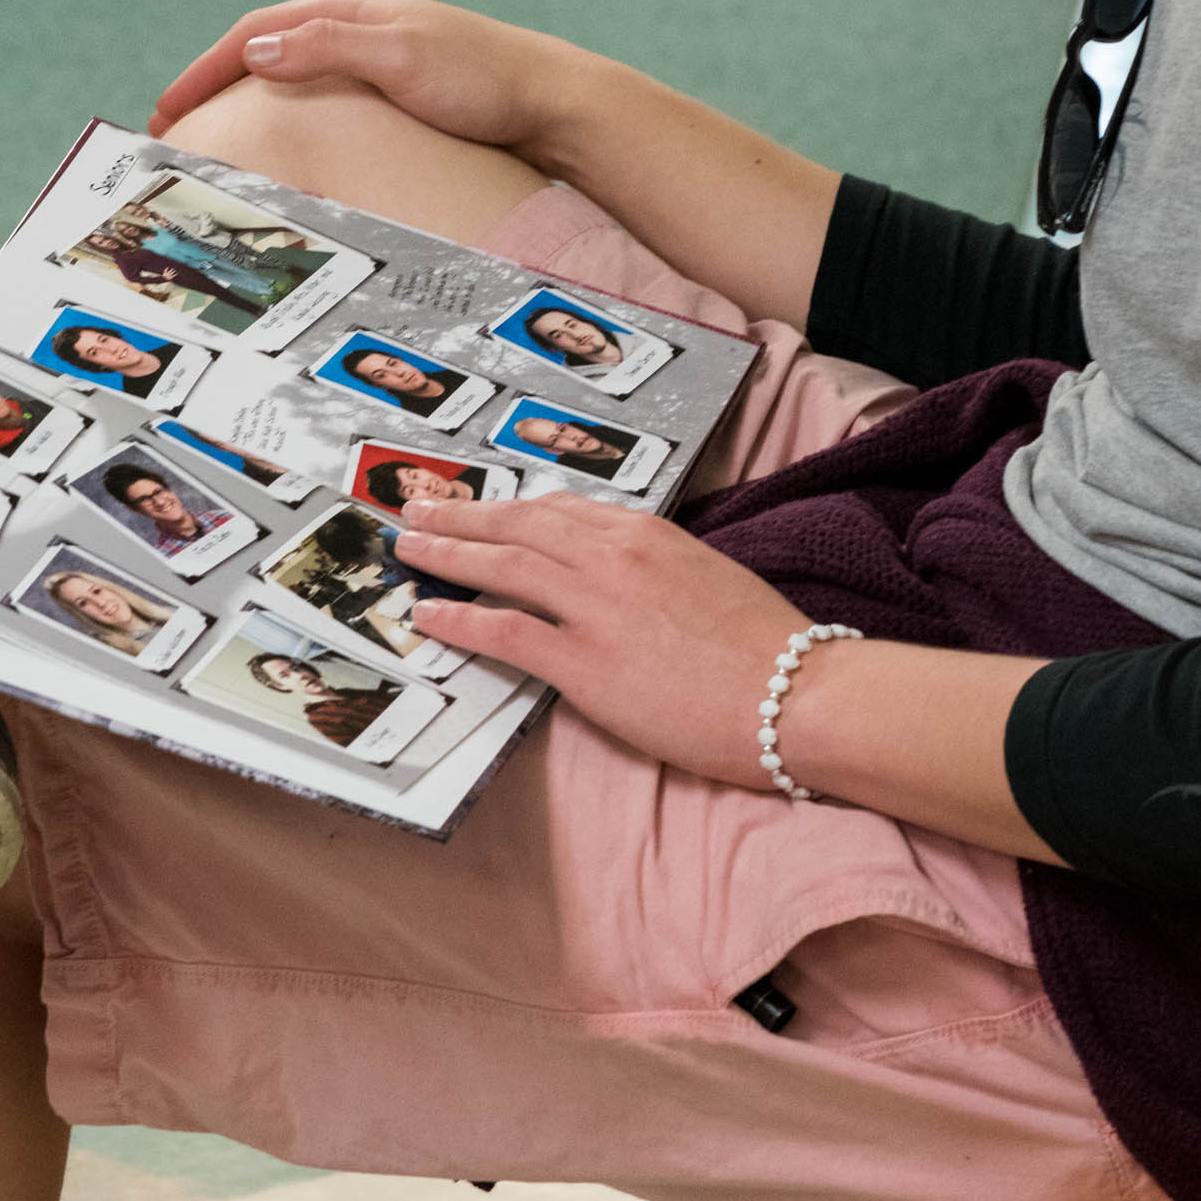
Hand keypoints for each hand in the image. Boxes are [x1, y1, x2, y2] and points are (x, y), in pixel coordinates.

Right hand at [152, 0, 590, 152]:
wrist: (555, 103)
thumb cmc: (483, 82)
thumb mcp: (400, 60)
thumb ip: (326, 49)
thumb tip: (253, 54)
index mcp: (353, 7)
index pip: (255, 32)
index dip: (204, 71)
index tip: (166, 113)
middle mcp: (361, 21)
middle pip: (267, 47)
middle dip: (215, 82)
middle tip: (176, 128)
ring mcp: (380, 51)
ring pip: (294, 69)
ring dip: (248, 96)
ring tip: (216, 135)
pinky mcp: (400, 83)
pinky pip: (323, 90)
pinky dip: (288, 109)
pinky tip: (288, 138)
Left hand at [396, 493, 804, 784]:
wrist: (793, 694)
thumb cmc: (764, 646)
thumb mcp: (705, 578)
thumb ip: (654, 568)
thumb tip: (618, 577)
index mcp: (647, 533)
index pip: (560, 510)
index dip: (510, 508)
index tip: (479, 506)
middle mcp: (613, 556)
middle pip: (518, 525)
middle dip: (460, 517)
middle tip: (415, 511)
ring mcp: (594, 606)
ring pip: (501, 565)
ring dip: (446, 554)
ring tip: (408, 549)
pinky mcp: (583, 662)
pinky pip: (504, 629)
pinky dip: (460, 617)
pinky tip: (429, 615)